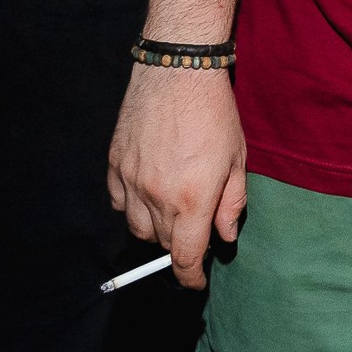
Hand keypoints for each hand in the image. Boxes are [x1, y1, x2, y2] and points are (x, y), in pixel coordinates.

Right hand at [106, 66, 246, 289]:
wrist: (178, 70)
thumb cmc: (215, 113)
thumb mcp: (237, 160)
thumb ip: (232, 204)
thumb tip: (224, 238)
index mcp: (192, 200)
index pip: (184, 258)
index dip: (190, 278)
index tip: (196, 282)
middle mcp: (156, 196)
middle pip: (163, 244)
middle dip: (180, 246)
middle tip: (195, 229)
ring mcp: (131, 180)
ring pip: (138, 228)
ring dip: (156, 230)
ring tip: (173, 210)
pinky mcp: (114, 164)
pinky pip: (119, 202)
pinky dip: (133, 207)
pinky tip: (149, 193)